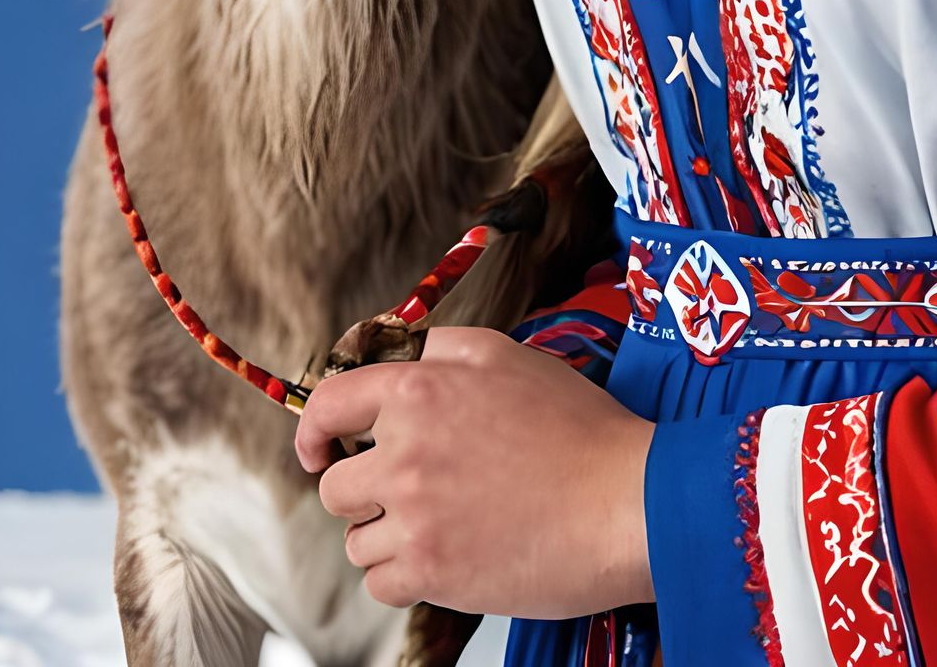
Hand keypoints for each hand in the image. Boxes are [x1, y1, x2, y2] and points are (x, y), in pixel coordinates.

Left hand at [294, 326, 654, 616]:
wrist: (623, 501)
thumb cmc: (579, 429)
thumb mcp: (511, 356)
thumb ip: (446, 351)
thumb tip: (407, 358)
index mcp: (419, 390)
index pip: (329, 405)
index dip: (314, 430)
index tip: (317, 450)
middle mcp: (405, 452)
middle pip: (335, 485)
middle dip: (365, 490)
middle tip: (411, 493)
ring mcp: (415, 516)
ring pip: (356, 541)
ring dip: (387, 537)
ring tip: (441, 525)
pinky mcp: (431, 573)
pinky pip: (380, 585)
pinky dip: (404, 577)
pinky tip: (446, 556)